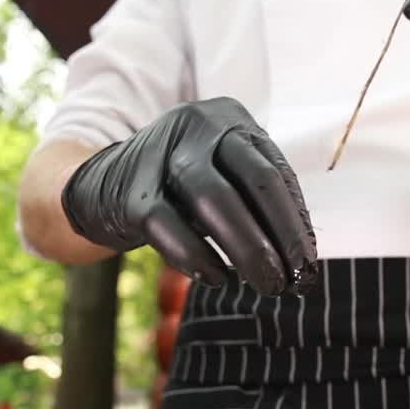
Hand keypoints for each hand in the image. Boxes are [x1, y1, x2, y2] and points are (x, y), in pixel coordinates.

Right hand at [60, 97, 317, 296]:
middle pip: (253, 181)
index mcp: (230, 120)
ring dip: (248, 250)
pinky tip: (219, 279)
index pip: (275, 172)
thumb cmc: (180, 188)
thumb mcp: (222, 179)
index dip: (296, 224)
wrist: (100, 183)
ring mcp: (161, 154)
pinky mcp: (131, 191)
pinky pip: (170, 228)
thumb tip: (303, 261)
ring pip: (215, 200)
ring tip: (269, 287)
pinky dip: (199, 258)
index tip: (309, 269)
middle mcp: (198, 127)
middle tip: (296, 284)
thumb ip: (258, 205)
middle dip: (282, 238)